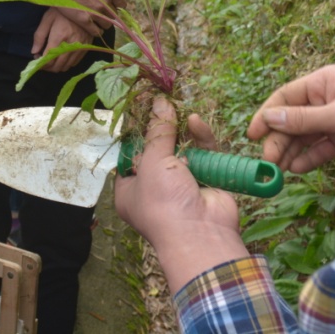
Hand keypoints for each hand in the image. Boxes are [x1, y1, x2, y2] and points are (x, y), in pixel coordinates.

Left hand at [31, 8, 92, 71]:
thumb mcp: (47, 19)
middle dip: (48, 67)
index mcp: (59, 36)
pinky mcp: (87, 46)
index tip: (37, 61)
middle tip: (43, 62)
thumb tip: (34, 52)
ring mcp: (80, 46)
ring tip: (51, 61)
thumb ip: (39, 36)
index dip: (41, 64)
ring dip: (57, 67)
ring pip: (67, 66)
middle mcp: (71, 44)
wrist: (82, 4)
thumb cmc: (61, 10)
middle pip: (57, 65)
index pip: (48, 58)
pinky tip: (62, 58)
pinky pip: (75, 62)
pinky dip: (67, 64)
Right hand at [42, 0, 126, 32]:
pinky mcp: (84, 21)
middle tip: (103, 10)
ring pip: (108, 25)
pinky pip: (96, 32)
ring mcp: (95, 13)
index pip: (122, 4)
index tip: (112, 3)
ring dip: (104, 22)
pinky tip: (94, 27)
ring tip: (98, 19)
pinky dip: (97, 31)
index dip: (117, 3)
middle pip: (115, 14)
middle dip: (110, 12)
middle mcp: (106, 3)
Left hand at [113, 97, 247, 292]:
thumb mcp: (153, 161)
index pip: (130, 155)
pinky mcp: (205, 181)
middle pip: (158, 150)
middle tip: (164, 103)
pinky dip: (201, 139)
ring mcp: (181, 185)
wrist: (200, 233)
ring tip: (183, 111)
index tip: (142, 108)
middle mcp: (154, 188)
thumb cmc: (163, 202)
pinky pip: (202, 154)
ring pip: (182, 149)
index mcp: (130, 189)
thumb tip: (159, 102)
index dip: (136, 133)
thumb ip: (157, 131)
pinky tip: (197, 123)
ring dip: (183, 132)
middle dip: (163, 129)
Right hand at [246, 64, 334, 172]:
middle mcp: (328, 97)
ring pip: (305, 135)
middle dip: (280, 138)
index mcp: (325, 81)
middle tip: (268, 160)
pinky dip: (309, 158)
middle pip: (293, 117)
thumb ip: (302, 119)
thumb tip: (269, 117)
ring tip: (279, 170)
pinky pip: (320, 147)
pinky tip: (297, 170)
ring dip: (292, 151)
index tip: (252, 134)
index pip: (286, 95)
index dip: (267, 114)